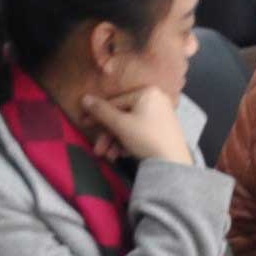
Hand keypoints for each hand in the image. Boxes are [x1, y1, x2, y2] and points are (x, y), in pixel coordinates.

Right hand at [77, 82, 195, 169]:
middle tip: (98, 150)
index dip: (97, 114)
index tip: (83, 123)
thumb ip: (101, 111)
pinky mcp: (163, 131)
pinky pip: (140, 133)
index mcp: (146, 93)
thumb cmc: (146, 137)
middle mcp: (155, 100)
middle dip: (108, 135)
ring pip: (130, 127)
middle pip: (123, 116)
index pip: (115, 102)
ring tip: (110, 157)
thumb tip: (84, 98)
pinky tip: (122, 155)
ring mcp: (161, 116)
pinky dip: (129, 143)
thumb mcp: (120, 124)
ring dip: (116, 142)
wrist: (173, 163)